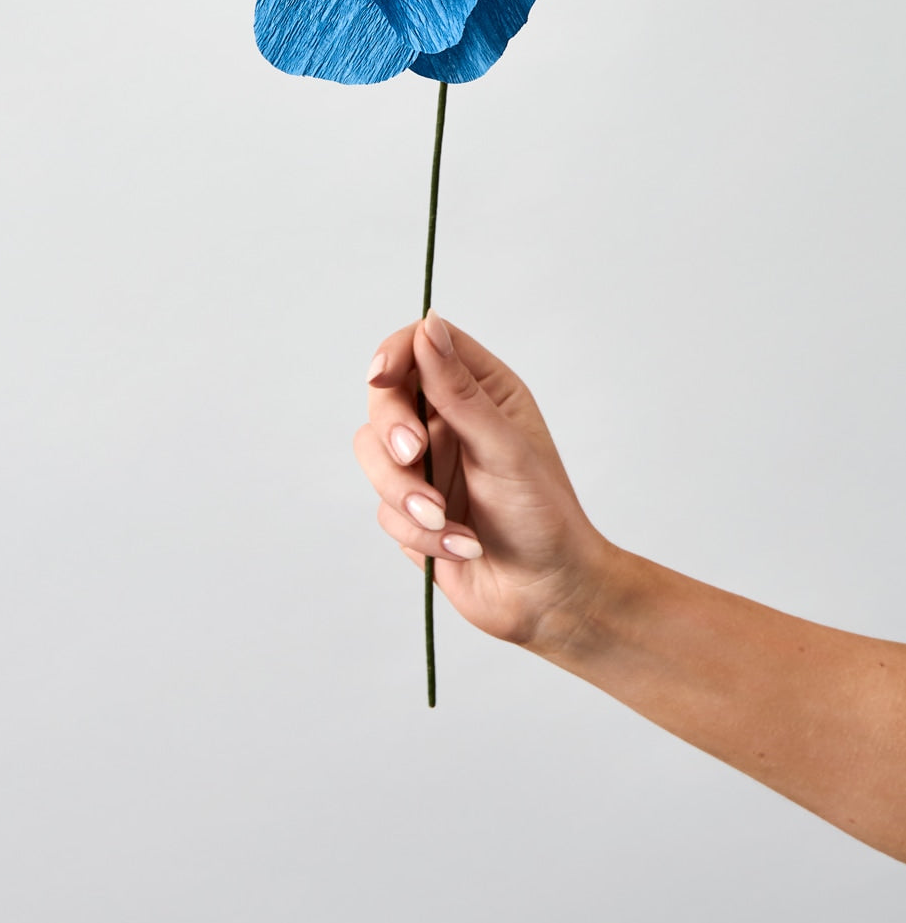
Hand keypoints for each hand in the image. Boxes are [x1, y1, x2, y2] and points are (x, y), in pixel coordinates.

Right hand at [354, 310, 615, 655]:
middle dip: (393, 432)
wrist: (549, 597)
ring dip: (404, 493)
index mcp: (480, 391)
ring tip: (445, 520)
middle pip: (384, 398)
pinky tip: (461, 546)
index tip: (381, 376)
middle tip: (415, 458)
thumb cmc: (544, 516)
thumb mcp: (503, 446)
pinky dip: (420, 532)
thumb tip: (428, 325)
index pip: (421, 347)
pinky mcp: (410, 511)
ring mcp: (426, 466)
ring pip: (373, 455)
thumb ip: (457, 390)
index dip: (394, 354)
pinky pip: (383, 509)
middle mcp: (448, 421)